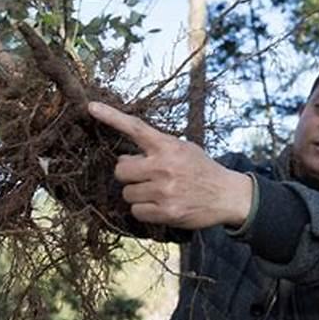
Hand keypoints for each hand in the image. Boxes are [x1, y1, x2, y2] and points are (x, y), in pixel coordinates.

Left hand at [87, 101, 251, 229]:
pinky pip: (136, 211)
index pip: (135, 128)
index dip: (111, 117)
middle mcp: (164, 166)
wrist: (227, 195)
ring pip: (127, 193)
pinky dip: (143, 210)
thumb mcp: (183, 149)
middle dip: (128, 174)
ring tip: (157, 191)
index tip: (91, 107)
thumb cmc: (201, 169)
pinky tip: (159, 205)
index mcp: (168, 146)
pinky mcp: (166, 212)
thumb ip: (156, 149)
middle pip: (120, 169)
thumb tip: (124, 158)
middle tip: (144, 175)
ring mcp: (164, 190)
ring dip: (137, 193)